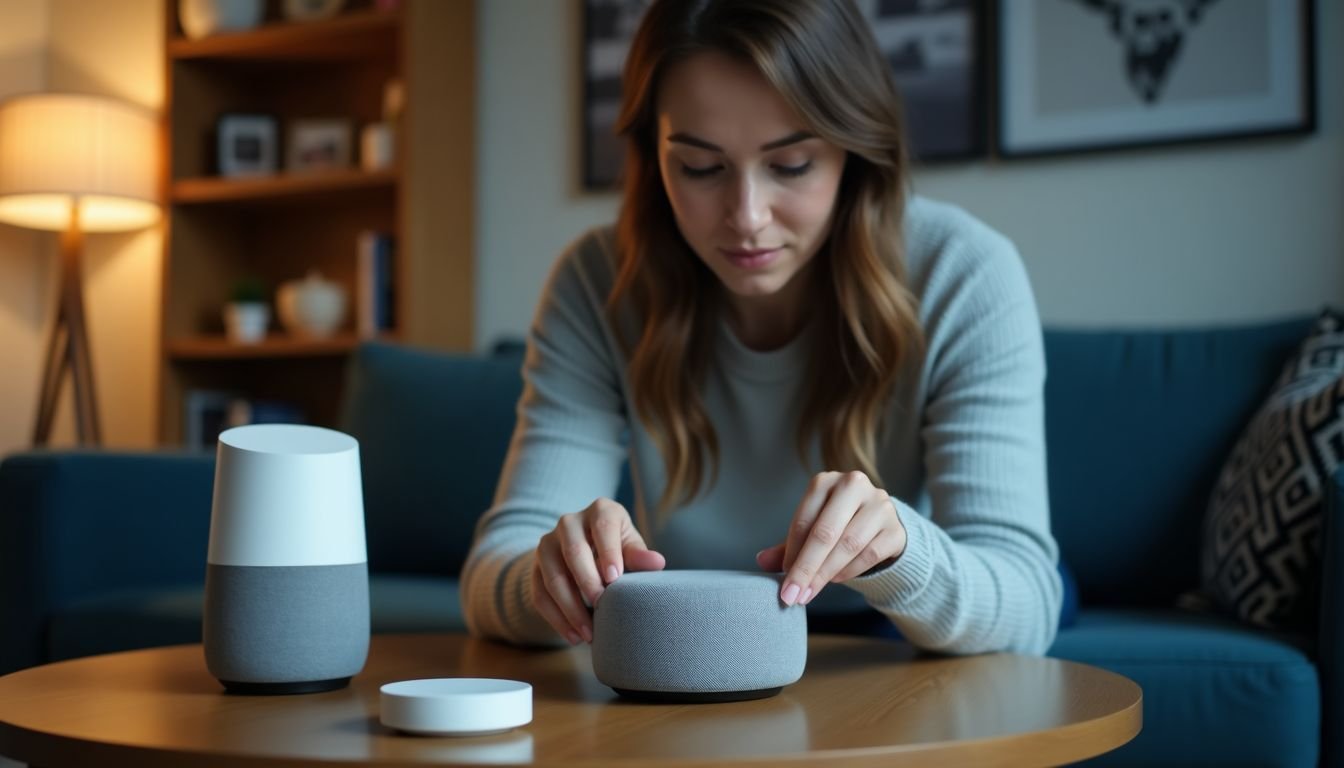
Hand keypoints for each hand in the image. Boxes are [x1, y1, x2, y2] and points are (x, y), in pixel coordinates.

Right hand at [531, 498, 664, 644]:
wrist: (585, 549)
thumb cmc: (617, 547)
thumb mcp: (630, 546)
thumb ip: (639, 555)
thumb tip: (657, 563)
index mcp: (599, 511)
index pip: (602, 527)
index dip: (608, 552)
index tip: (614, 579)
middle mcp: (568, 522)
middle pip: (573, 551)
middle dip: (587, 581)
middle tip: (601, 606)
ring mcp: (547, 544)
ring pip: (553, 577)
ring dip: (570, 608)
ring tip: (588, 632)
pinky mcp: (535, 568)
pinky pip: (540, 595)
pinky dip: (556, 618)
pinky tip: (573, 636)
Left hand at [756, 471, 905, 605]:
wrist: (882, 526)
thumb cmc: (838, 525)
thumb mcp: (811, 530)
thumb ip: (788, 546)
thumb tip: (761, 561)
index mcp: (825, 481)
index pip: (804, 521)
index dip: (792, 554)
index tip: (784, 582)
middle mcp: (853, 485)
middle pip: (826, 532)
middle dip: (807, 568)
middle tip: (793, 595)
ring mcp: (879, 505)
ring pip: (848, 544)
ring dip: (826, 573)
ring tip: (811, 591)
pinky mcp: (896, 528)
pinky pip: (870, 554)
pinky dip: (849, 571)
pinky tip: (835, 580)